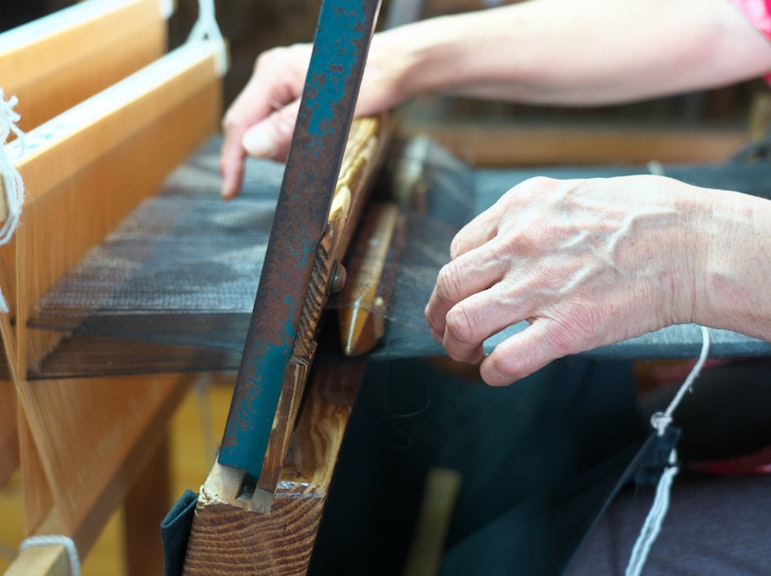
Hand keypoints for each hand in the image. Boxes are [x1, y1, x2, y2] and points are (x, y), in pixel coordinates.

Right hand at [219, 31, 414, 198]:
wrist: (394, 69)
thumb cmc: (369, 82)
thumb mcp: (329, 112)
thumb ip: (287, 129)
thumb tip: (250, 148)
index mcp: (273, 72)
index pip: (239, 122)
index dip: (232, 160)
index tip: (230, 191)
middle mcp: (271, 75)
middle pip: (251, 129)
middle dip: (274, 151)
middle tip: (311, 152)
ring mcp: (281, 84)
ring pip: (268, 133)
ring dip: (290, 147)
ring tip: (325, 136)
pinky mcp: (292, 94)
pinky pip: (282, 128)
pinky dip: (299, 140)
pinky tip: (322, 134)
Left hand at [424, 175, 707, 385]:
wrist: (695, 243)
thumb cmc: (646, 217)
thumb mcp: (573, 195)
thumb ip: (532, 219)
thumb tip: (506, 246)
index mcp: (521, 208)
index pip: (460, 248)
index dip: (458, 278)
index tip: (465, 293)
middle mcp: (520, 243)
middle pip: (448, 284)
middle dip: (438, 313)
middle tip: (445, 329)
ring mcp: (540, 286)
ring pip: (463, 322)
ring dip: (454, 345)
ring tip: (464, 354)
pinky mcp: (566, 328)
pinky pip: (505, 360)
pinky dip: (491, 373)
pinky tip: (496, 373)